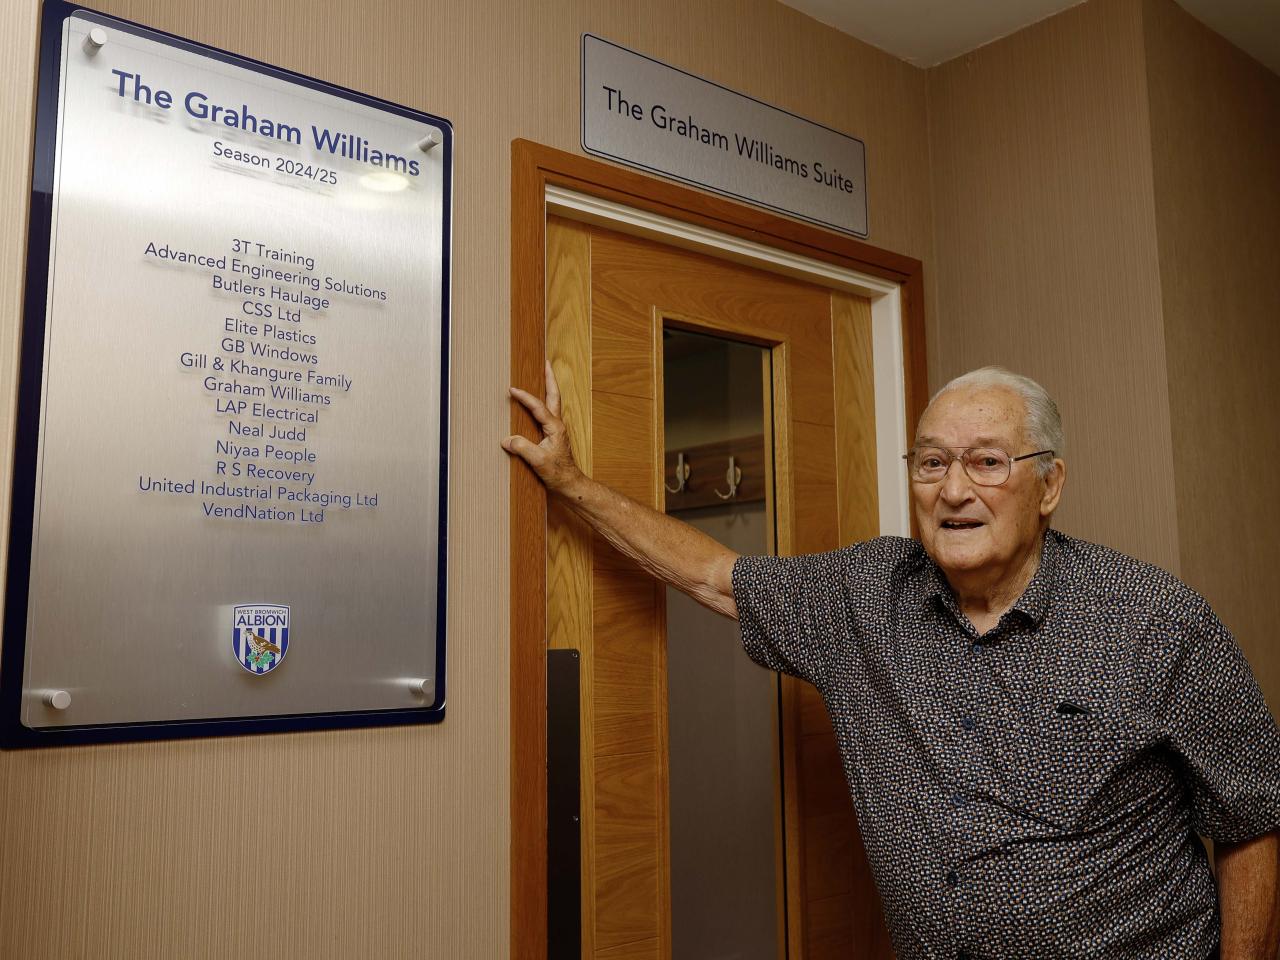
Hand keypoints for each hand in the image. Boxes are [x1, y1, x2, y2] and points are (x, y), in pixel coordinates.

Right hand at [503, 361, 584, 493]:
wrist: (570, 483)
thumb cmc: (558, 473)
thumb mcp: (538, 461)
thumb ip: (523, 449)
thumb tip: (507, 439)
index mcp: (555, 427)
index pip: (538, 406)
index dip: (525, 397)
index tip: (512, 390)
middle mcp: (558, 424)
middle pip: (554, 395)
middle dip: (549, 378)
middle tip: (545, 362)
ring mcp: (557, 429)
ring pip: (553, 402)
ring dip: (548, 387)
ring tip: (542, 374)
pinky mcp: (554, 434)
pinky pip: (548, 412)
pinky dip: (544, 401)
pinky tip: (537, 403)